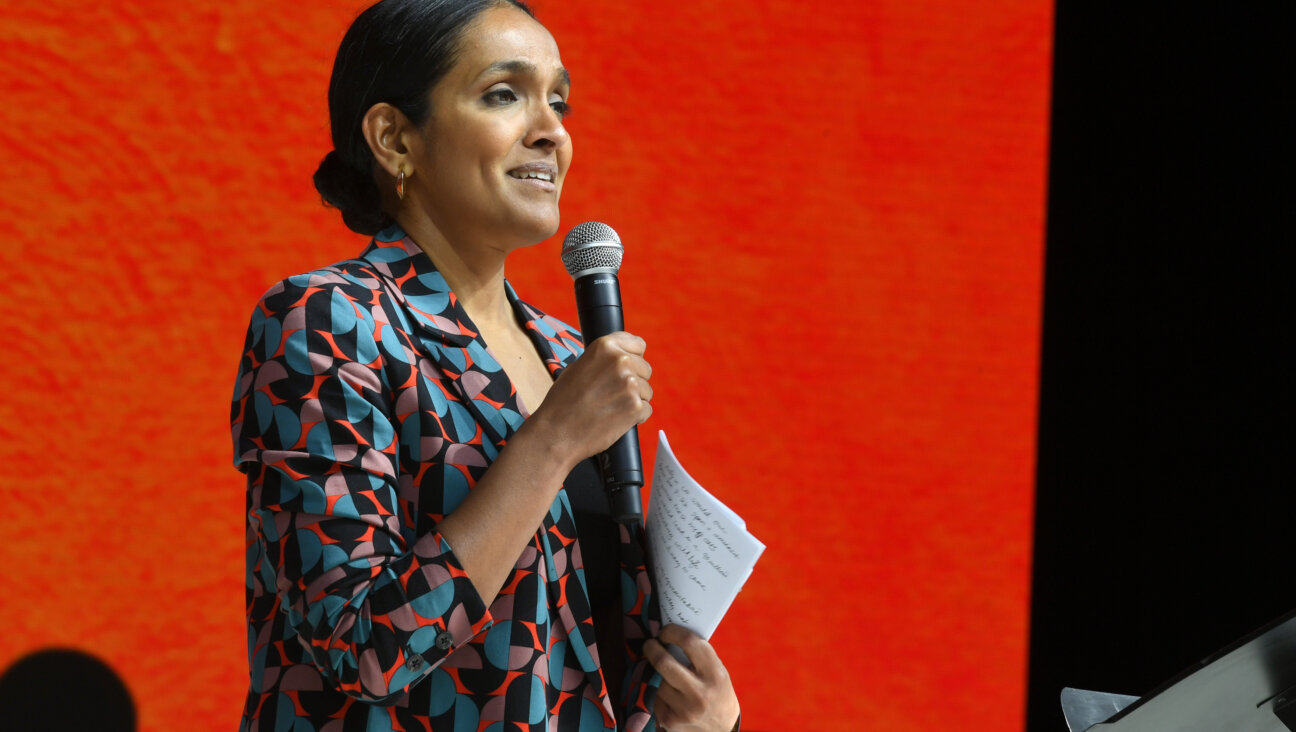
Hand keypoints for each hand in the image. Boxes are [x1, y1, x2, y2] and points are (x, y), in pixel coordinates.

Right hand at [530, 331, 652, 466]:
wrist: (556, 432)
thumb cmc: (562, 401)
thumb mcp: (579, 366)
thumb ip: (603, 360)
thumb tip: (623, 358)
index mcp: (605, 346)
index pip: (638, 344)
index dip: (634, 357)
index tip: (628, 368)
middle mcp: (621, 361)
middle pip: (645, 369)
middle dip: (634, 381)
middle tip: (613, 394)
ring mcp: (630, 384)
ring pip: (646, 390)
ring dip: (634, 400)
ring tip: (610, 408)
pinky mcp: (636, 407)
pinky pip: (646, 409)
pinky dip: (635, 416)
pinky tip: (615, 419)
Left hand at [643, 625, 740, 731]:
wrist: (721, 728)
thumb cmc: (717, 692)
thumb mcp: (716, 671)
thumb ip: (697, 655)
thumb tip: (668, 635)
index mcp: (714, 674)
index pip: (689, 642)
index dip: (672, 632)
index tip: (664, 631)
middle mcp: (700, 693)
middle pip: (664, 662)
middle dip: (651, 648)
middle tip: (649, 644)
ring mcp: (683, 709)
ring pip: (656, 680)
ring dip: (655, 674)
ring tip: (663, 674)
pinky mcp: (669, 720)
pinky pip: (654, 697)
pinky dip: (657, 692)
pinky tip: (667, 695)